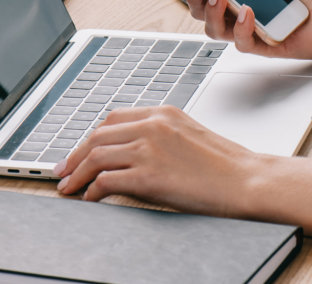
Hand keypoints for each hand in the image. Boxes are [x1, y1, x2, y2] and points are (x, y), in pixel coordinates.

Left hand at [54, 105, 311, 243]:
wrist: (248, 179)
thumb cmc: (226, 164)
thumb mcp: (189, 135)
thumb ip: (160, 135)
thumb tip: (131, 152)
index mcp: (163, 112)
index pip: (113, 118)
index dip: (90, 137)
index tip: (79, 152)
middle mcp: (153, 125)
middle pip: (97, 135)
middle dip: (74, 155)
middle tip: (63, 172)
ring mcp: (149, 148)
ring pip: (96, 156)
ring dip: (76, 174)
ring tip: (68, 188)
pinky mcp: (149, 175)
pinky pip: (106, 181)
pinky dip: (92, 190)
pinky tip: (91, 198)